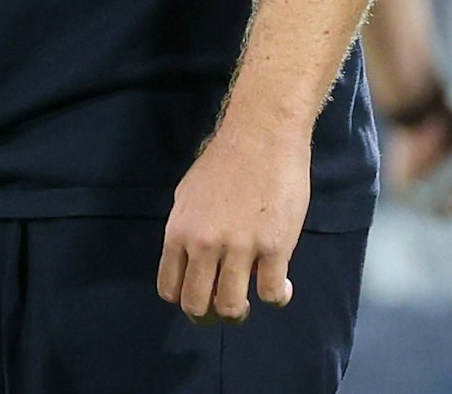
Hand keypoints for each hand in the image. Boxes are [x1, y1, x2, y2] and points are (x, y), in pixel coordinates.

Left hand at [158, 122, 309, 325]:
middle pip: (197, 306)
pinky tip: (282, 284)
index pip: (169, 287)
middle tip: (223, 309)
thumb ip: (187, 229)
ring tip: (251, 299)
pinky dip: (278, 297)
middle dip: (209, 316)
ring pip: (232, 308)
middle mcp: (203, 244)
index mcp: (178, 231)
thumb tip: (190, 259)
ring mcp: (238, 248)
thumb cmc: (224, 161)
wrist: (261, 136)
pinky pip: (272, 294)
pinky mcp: (274, 247)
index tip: (199, 297)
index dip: (184, 300)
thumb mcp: (189, 195)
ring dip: (241, 312)